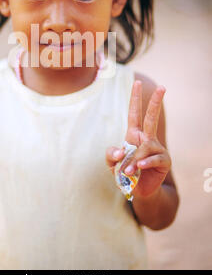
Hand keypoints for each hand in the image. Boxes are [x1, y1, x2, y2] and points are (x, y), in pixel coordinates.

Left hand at [106, 80, 170, 198]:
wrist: (138, 191)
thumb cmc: (125, 173)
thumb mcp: (112, 164)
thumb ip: (110, 155)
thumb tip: (120, 151)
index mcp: (134, 135)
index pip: (135, 113)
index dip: (135, 98)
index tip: (137, 82)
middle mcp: (147, 139)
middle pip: (151, 117)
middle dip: (156, 102)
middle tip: (163, 86)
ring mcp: (157, 149)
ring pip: (146, 146)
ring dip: (135, 159)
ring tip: (128, 171)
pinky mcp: (164, 161)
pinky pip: (153, 158)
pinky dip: (144, 162)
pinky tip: (139, 167)